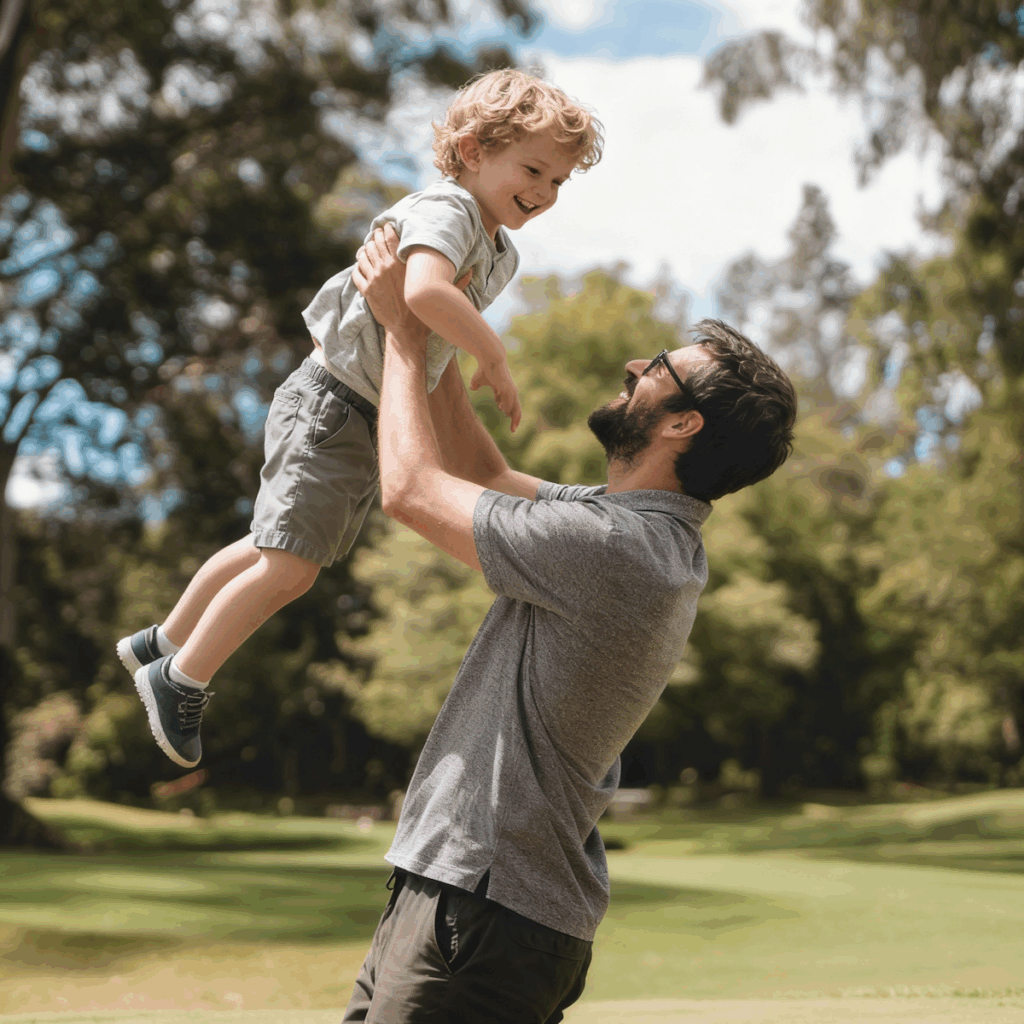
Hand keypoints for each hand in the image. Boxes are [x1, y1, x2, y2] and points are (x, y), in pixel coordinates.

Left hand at [352, 224, 469, 347]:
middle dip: (374, 236)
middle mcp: (387, 268)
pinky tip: (361, 264)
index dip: (386, 229)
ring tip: (367, 247)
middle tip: (375, 234)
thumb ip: (457, 282)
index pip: (390, 237)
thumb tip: (472, 272)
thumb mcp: (442, 295)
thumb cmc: (423, 313)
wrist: (406, 332)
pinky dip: (358, 265)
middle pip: (374, 242)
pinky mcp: (367, 291)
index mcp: (403, 264)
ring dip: (364, 249)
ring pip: (364, 255)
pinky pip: (357, 272)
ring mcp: (375, 279)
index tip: (387, 228)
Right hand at [470, 356, 521, 431]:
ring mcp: (510, 390)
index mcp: (506, 391)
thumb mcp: (479, 380)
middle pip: (516, 409)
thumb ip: (476, 385)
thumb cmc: (484, 368)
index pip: (511, 406)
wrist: (489, 358)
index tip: (508, 421)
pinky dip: (507, 407)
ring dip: (511, 415)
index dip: (509, 414)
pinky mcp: (507, 388)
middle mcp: (510, 391)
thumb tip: (473, 388)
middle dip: (515, 420)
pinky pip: (509, 402)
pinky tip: (502, 411)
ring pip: (514, 407)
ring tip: (509, 421)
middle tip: (513, 430)